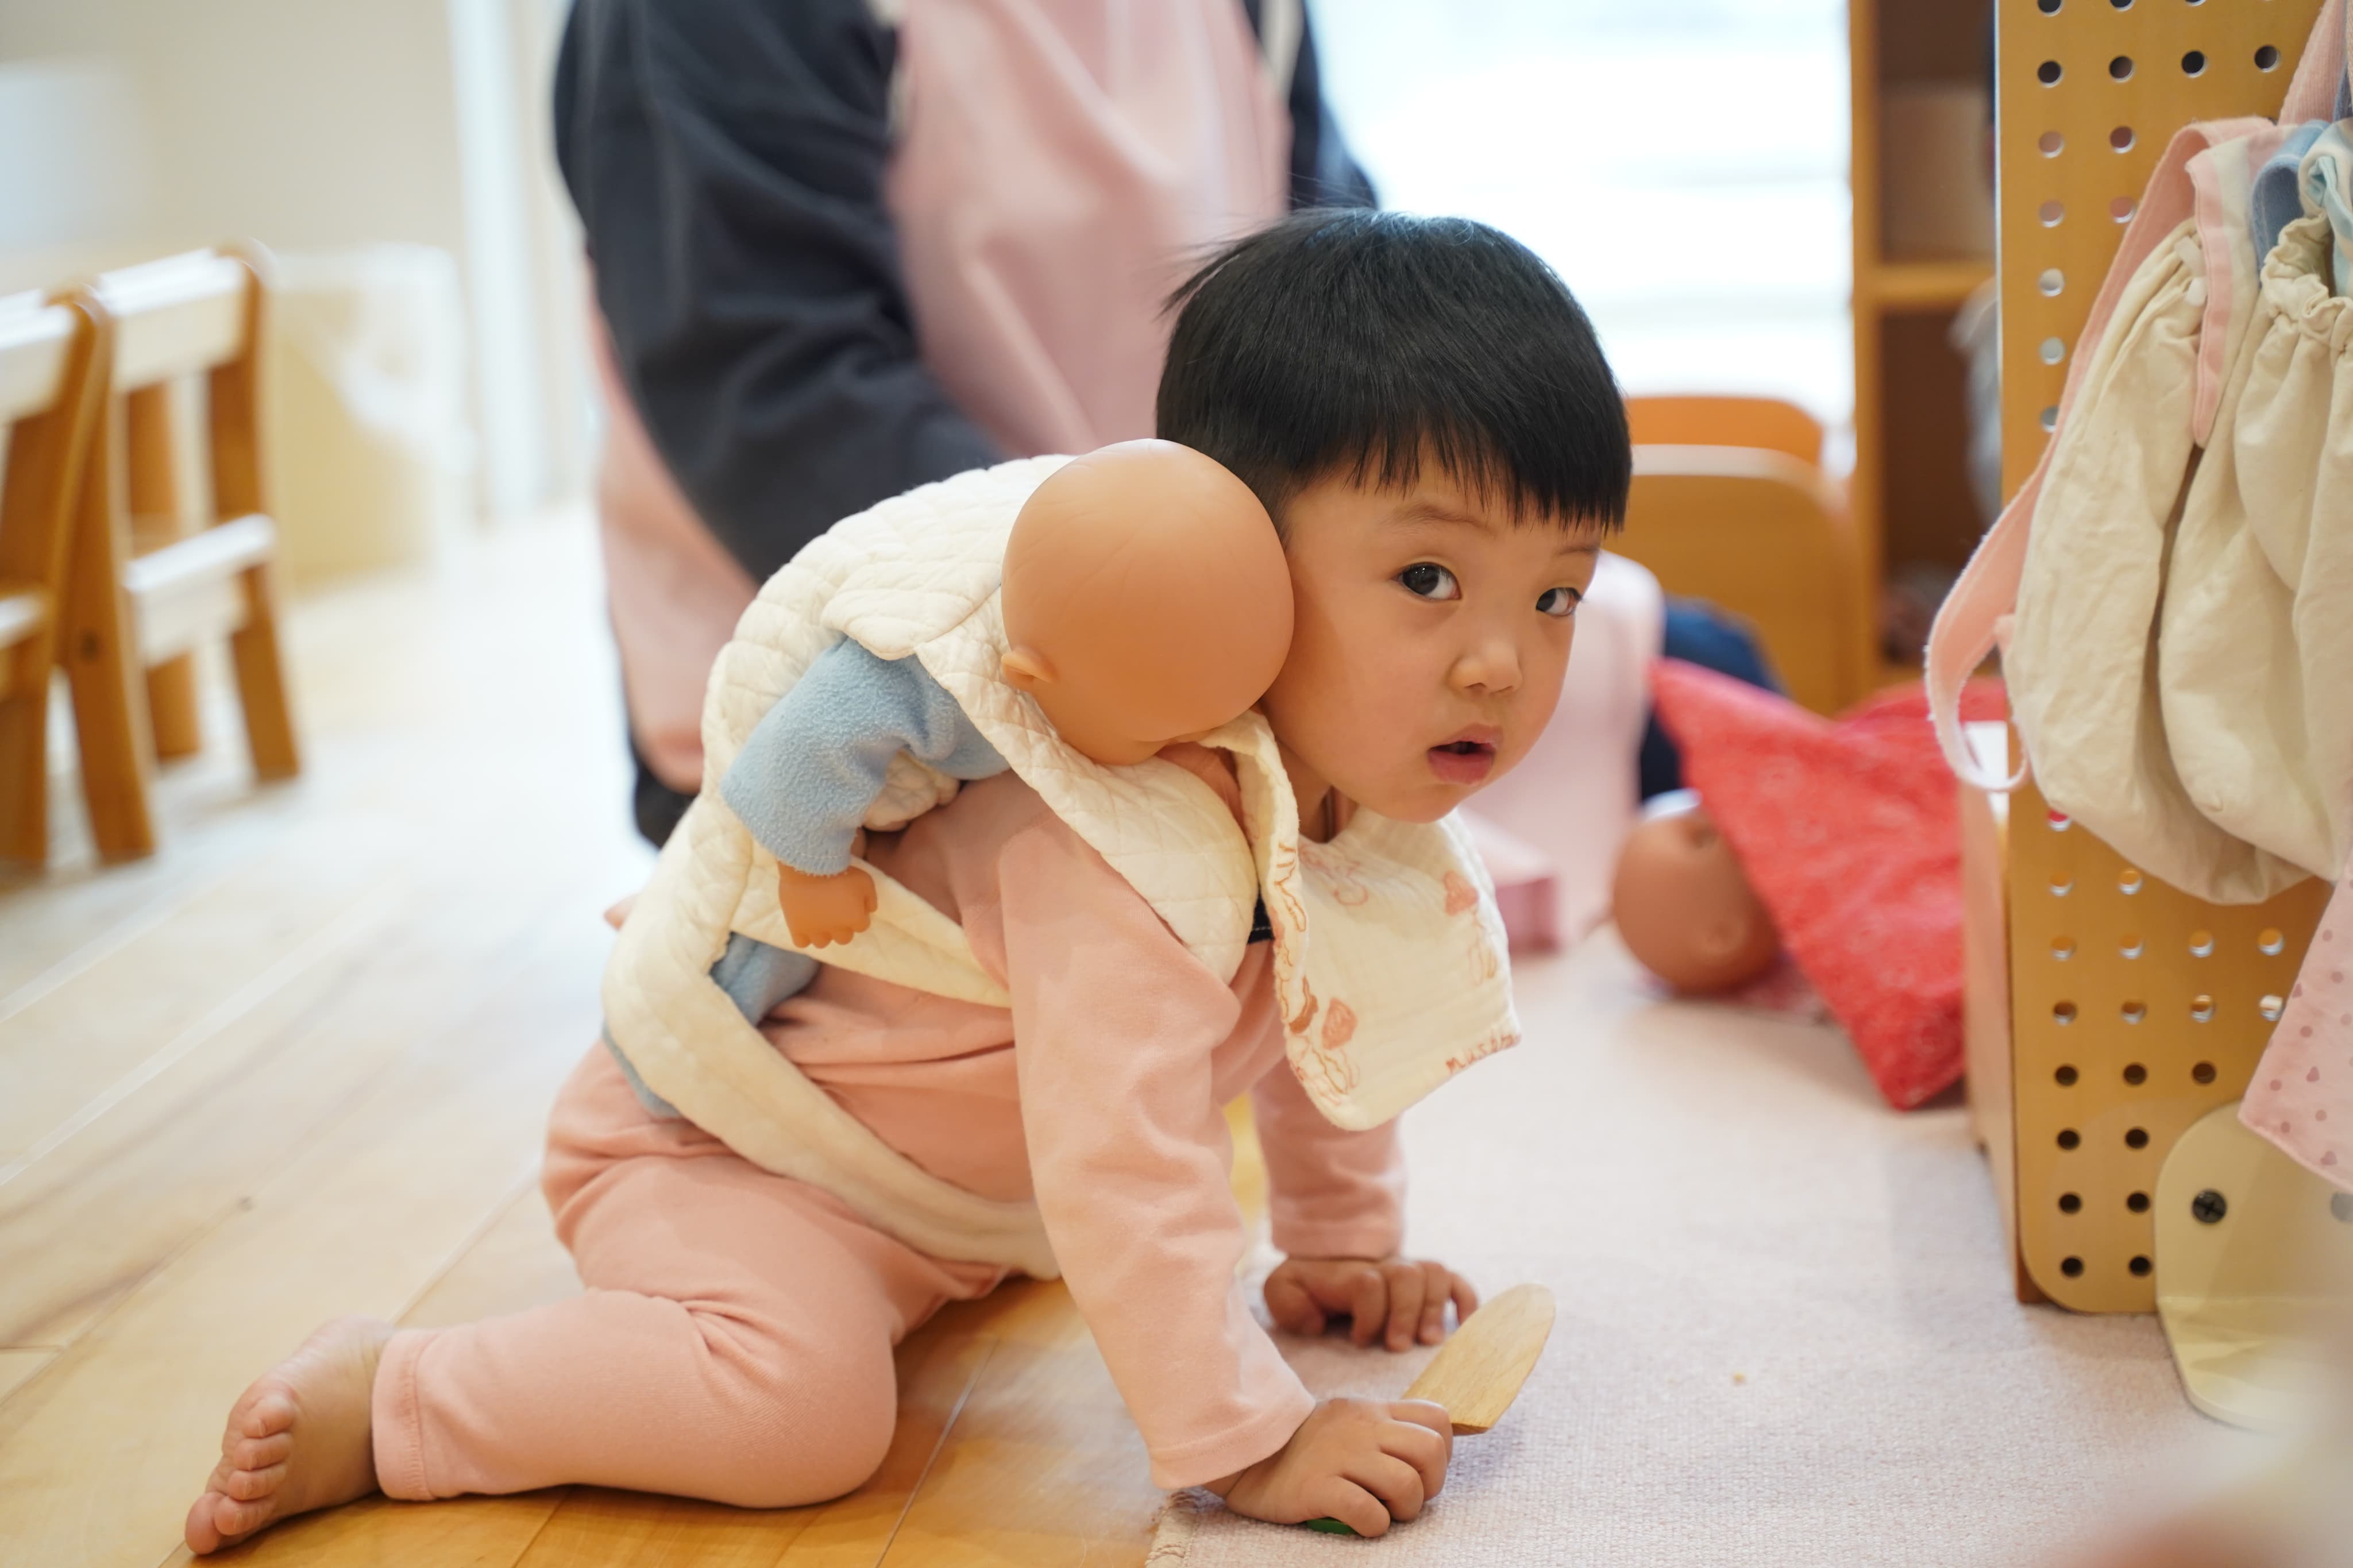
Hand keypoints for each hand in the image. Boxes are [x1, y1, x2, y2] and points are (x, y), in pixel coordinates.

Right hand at [775, 863, 877, 947]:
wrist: (810, 866)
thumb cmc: (840, 872)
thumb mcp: (865, 880)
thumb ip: (871, 898)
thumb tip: (871, 910)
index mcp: (854, 919)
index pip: (862, 926)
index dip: (858, 915)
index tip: (852, 905)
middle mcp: (836, 930)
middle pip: (844, 938)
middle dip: (842, 927)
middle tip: (835, 912)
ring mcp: (815, 930)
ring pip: (822, 942)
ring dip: (823, 933)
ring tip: (819, 920)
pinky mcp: (797, 927)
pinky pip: (801, 942)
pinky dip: (804, 937)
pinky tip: (804, 925)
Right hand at [1209, 1397, 1449, 1536]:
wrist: (1249, 1455)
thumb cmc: (1305, 1448)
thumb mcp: (1348, 1422)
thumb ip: (1384, 1429)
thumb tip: (1430, 1451)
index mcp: (1372, 1411)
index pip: (1437, 1419)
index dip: (1442, 1452)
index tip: (1419, 1471)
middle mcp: (1362, 1428)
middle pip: (1431, 1451)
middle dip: (1431, 1484)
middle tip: (1405, 1498)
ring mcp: (1340, 1456)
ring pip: (1406, 1483)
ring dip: (1404, 1510)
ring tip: (1384, 1512)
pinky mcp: (1318, 1487)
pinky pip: (1368, 1512)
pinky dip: (1373, 1525)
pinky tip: (1359, 1523)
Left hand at [1264, 1256, 1477, 1351]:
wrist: (1322, 1269)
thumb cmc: (1306, 1291)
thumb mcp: (1282, 1293)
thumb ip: (1288, 1304)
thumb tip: (1317, 1323)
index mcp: (1350, 1274)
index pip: (1369, 1283)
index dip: (1368, 1314)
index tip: (1358, 1341)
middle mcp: (1384, 1269)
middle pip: (1407, 1275)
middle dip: (1404, 1313)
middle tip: (1396, 1347)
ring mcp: (1408, 1272)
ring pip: (1434, 1272)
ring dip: (1435, 1307)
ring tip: (1427, 1341)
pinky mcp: (1428, 1283)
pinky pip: (1456, 1281)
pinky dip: (1465, 1299)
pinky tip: (1464, 1325)